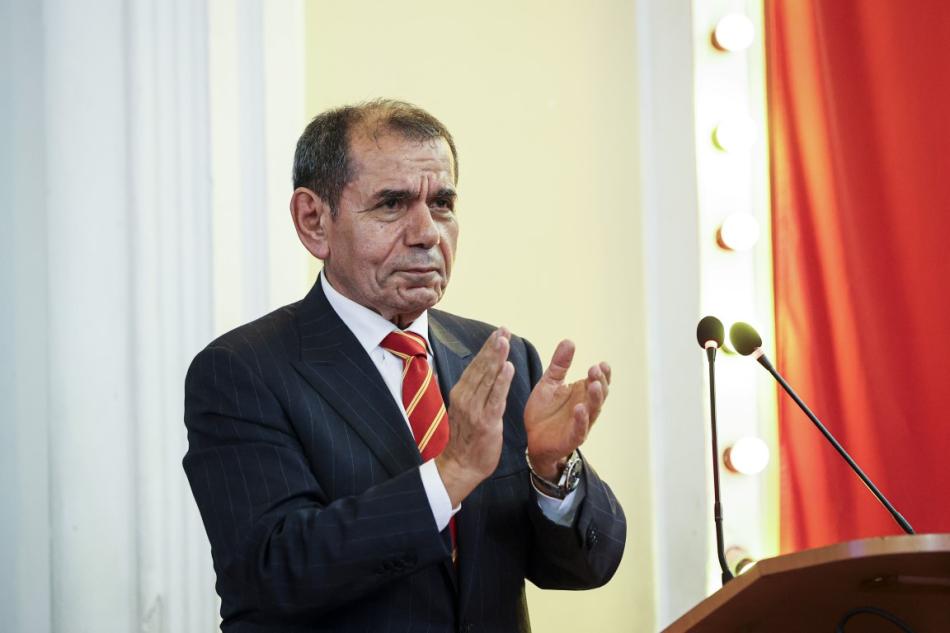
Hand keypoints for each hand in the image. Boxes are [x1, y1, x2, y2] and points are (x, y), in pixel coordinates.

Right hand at [436, 328, 514, 506]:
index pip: (476, 365)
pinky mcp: (486, 421)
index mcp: (460, 392)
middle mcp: (465, 397)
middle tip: (504, 329)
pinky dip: (501, 382)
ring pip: (488, 378)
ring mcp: (475, 409)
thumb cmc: (464, 439)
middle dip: (493, 347)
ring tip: (505, 340)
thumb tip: (460, 373)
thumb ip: (467, 391)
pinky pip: (495, 398)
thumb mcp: (462, 409)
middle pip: (481, 367)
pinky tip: (508, 367)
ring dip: (497, 358)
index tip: (498, 332)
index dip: (487, 348)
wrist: (459, 466)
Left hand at [524, 340, 610, 480]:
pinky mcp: (572, 437)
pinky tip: (580, 409)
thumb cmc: (544, 411)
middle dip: (600, 381)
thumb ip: (559, 365)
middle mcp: (585, 407)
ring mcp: (580, 423)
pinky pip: (580, 429)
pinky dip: (581, 420)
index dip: (602, 373)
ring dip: (595, 398)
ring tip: (594, 385)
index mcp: (582, 393)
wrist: (532, 439)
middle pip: (599, 394)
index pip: (598, 381)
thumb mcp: (549, 383)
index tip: (601, 363)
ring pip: (593, 410)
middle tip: (595, 370)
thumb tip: (569, 341)